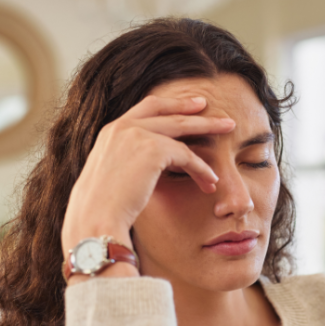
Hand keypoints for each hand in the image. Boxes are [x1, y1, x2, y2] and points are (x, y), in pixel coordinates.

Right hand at [61, 94, 234, 257]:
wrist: (94, 220)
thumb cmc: (101, 210)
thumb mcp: (111, 178)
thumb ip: (127, 164)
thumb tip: (143, 169)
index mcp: (110, 131)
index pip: (145, 109)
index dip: (170, 105)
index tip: (189, 106)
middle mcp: (121, 127)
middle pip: (166, 109)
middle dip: (193, 108)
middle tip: (213, 107)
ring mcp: (136, 135)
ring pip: (181, 127)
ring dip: (208, 128)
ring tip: (229, 129)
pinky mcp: (152, 150)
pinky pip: (186, 155)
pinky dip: (202, 167)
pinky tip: (212, 180)